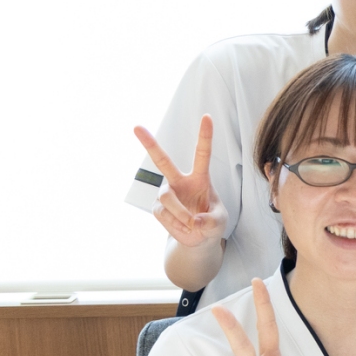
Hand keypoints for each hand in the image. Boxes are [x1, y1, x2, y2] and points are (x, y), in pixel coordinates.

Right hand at [134, 116, 227, 249]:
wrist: (199, 239)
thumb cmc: (212, 223)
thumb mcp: (219, 222)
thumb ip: (211, 221)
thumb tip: (195, 221)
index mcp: (200, 178)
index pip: (202, 153)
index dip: (205, 135)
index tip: (207, 116)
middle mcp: (180, 182)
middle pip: (162, 160)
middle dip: (149, 144)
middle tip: (136, 126)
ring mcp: (167, 194)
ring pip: (166, 196)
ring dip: (180, 213)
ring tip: (191, 224)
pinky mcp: (158, 208)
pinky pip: (163, 214)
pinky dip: (175, 224)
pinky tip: (182, 227)